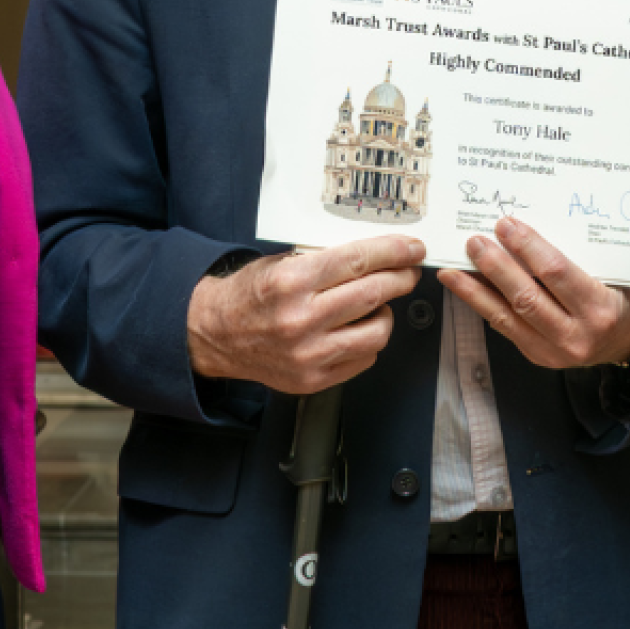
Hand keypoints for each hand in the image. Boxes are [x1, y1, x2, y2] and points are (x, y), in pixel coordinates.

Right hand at [186, 236, 423, 393]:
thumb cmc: (250, 295)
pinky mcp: (312, 379)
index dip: (393, 252)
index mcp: (292, 281)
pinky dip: (367, 341)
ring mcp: (308, 354)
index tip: (413, 249)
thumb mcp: (280, 263)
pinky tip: (355, 329)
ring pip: (377, 331)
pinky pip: (363, 358)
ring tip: (376, 304)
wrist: (216, 335)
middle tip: (408, 272)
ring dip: (386, 313)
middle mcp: (301, 319)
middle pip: (373, 293)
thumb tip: (377, 254)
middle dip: (401, 279)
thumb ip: (325, 260)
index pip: (358, 260)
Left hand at [435, 216, 629, 369]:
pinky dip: (482, 305)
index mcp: (600, 308)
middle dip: (496, 267)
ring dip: (476, 290)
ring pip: (507, 316)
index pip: (557, 273)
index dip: (528, 247)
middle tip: (475, 242)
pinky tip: (466, 288)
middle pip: (526, 297)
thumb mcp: (615, 273)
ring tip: (452, 269)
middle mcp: (577, 334)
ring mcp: (554, 351)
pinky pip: (504, 328)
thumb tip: (529, 229)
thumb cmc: (621, 297)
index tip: (507, 225)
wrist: (627, 341)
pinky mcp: (538, 356)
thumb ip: (580, 256)